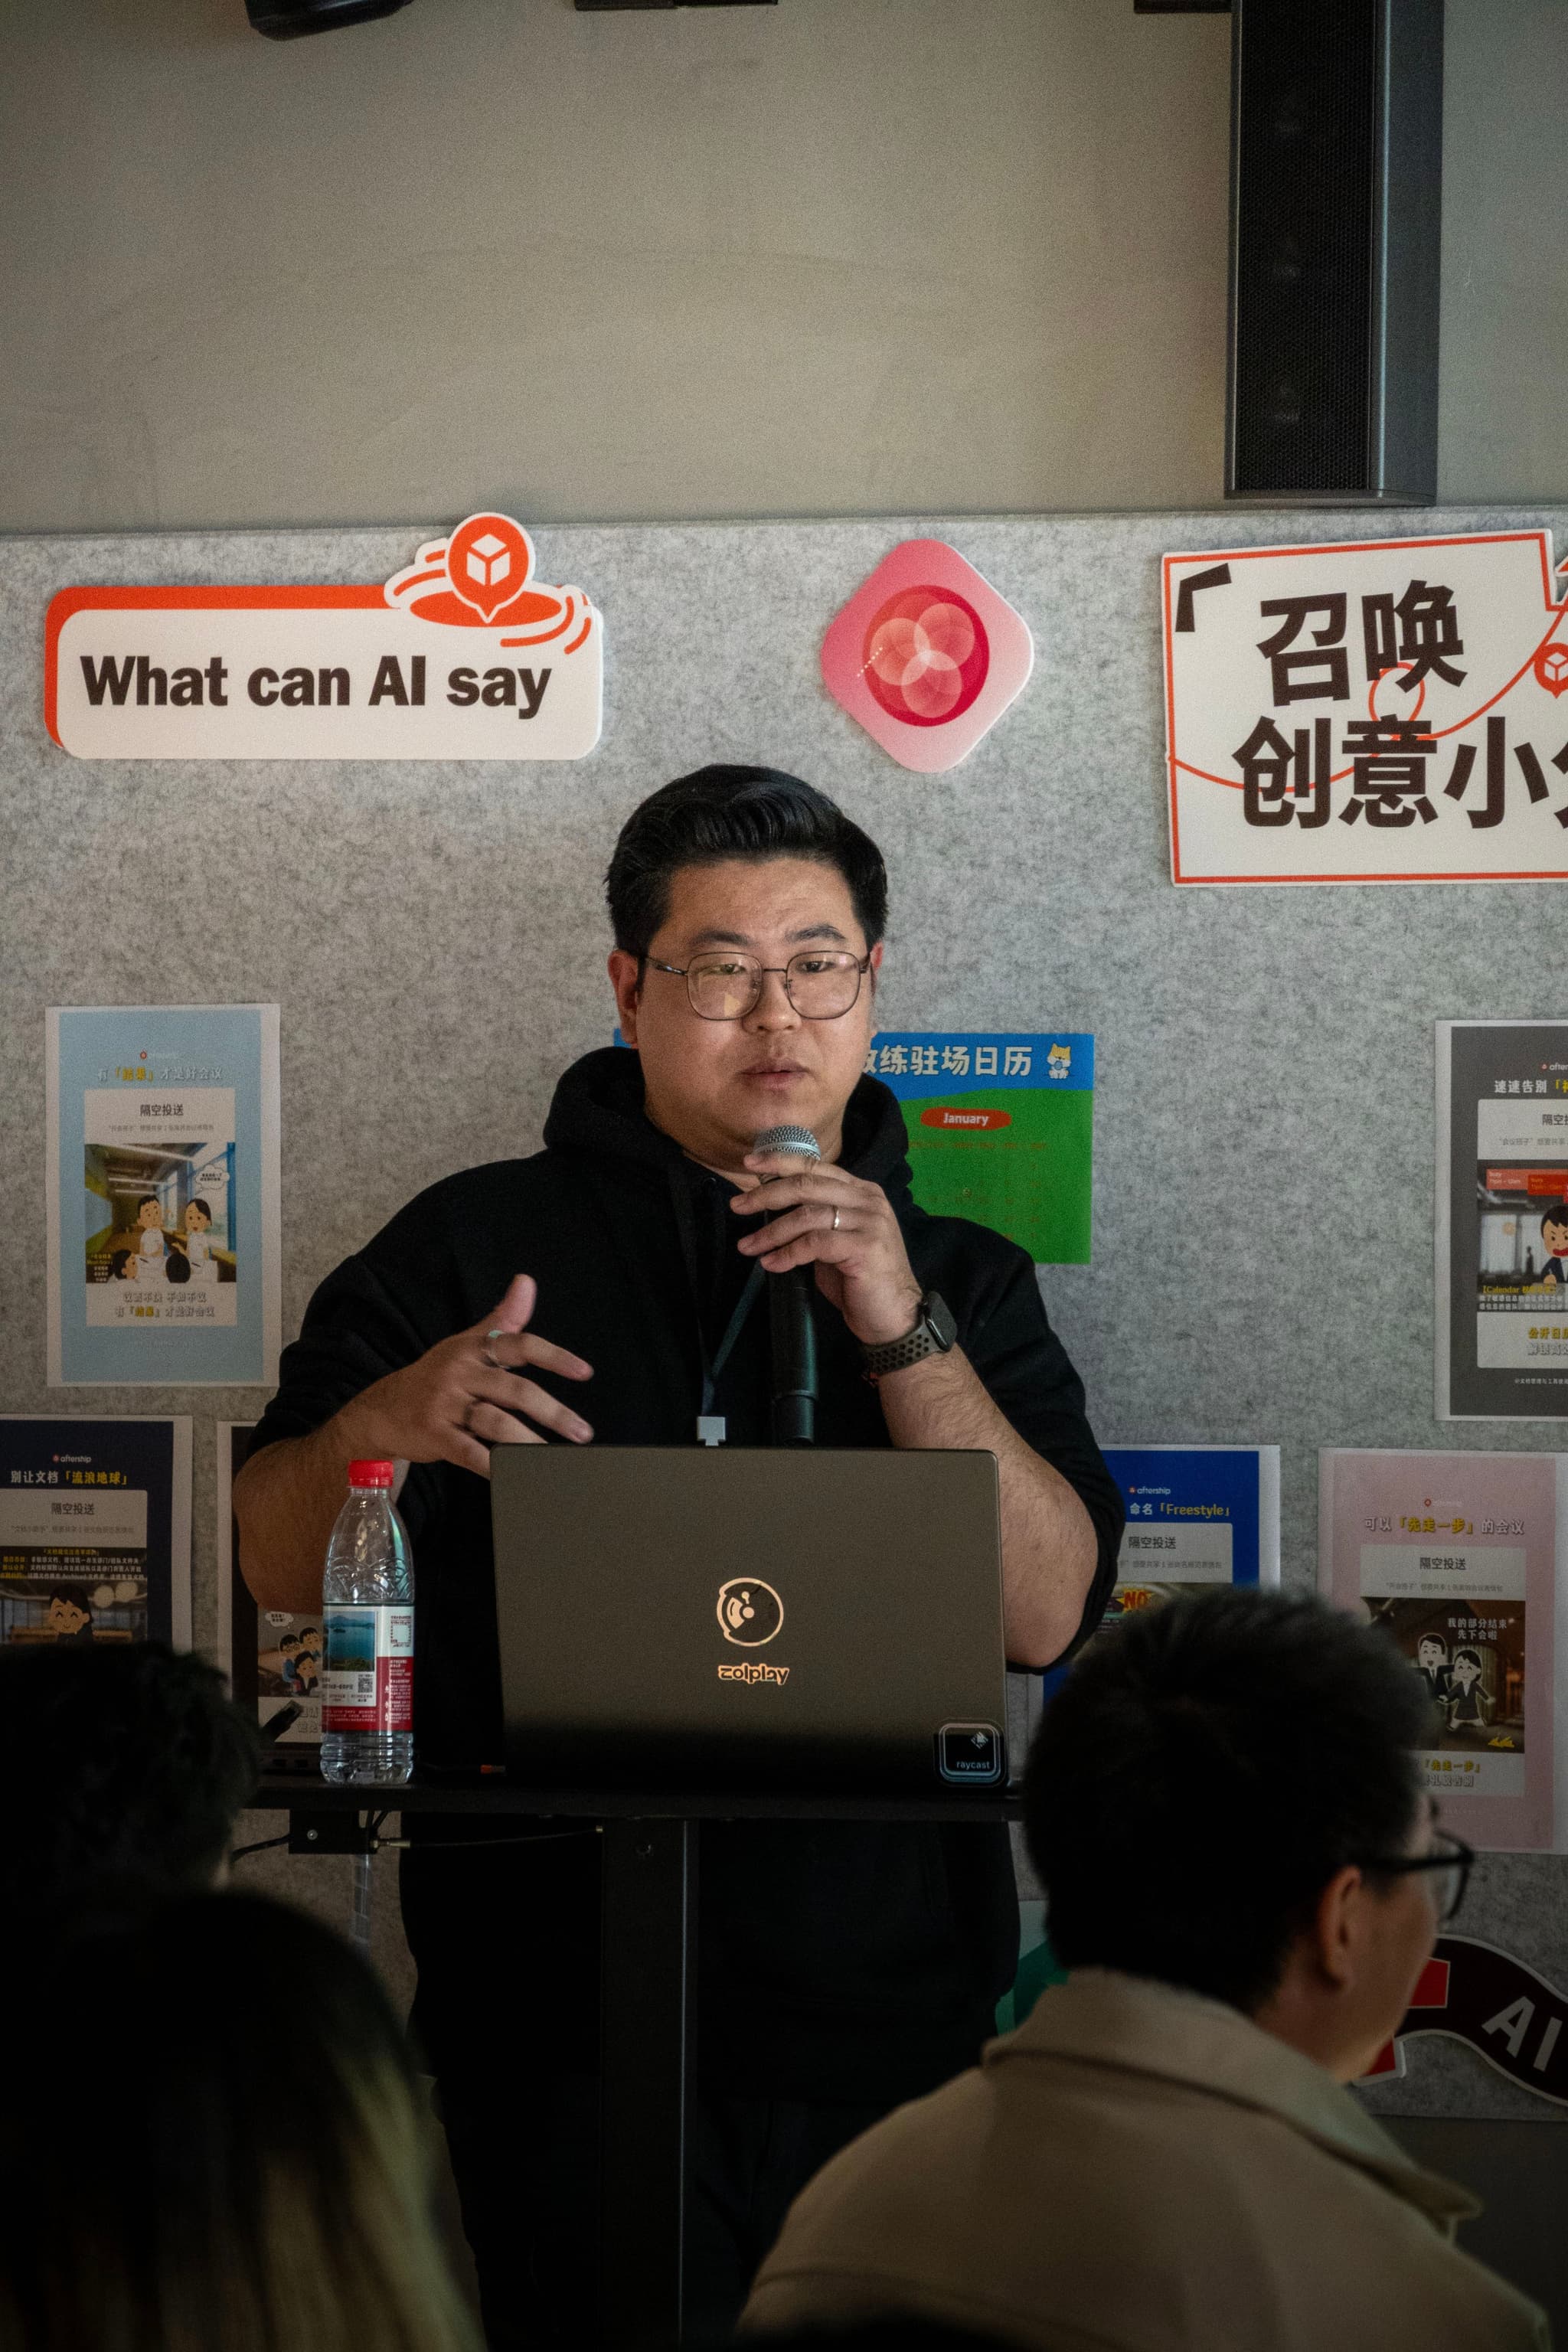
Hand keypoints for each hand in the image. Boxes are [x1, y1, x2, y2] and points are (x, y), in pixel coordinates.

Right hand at [336, 1274, 592, 1477]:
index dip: (554, 1357)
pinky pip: (469, 1451)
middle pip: (514, 1391)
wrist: (381, 1410)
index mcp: (472, 1349)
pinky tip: (513, 1475)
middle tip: (582, 1432)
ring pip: (494, 1422)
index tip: (585, 1372)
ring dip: (528, 1442)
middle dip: (553, 1412)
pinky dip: (493, 1465)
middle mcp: (459, 1372)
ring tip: (554, 1459)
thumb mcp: (465, 1343)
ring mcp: (444, 1404)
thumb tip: (527, 1282)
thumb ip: (502, 1319)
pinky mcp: (433, 1434)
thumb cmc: (435, 1376)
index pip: (519, 1345)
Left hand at [732, 1153, 922, 1345]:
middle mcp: (868, 1199)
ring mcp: (869, 1221)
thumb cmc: (860, 1280)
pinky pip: (814, 1243)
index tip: (750, 1163)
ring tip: (748, 1246)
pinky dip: (787, 1253)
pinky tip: (771, 1264)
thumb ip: (814, 1219)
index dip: (780, 1161)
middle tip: (738, 1206)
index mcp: (861, 1191)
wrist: (893, 1316)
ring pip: (807, 1215)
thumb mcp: (835, 1240)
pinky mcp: (865, 1246)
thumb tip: (772, 1208)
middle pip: (806, 1185)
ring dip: (770, 1232)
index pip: (815, 1166)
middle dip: (766, 1195)